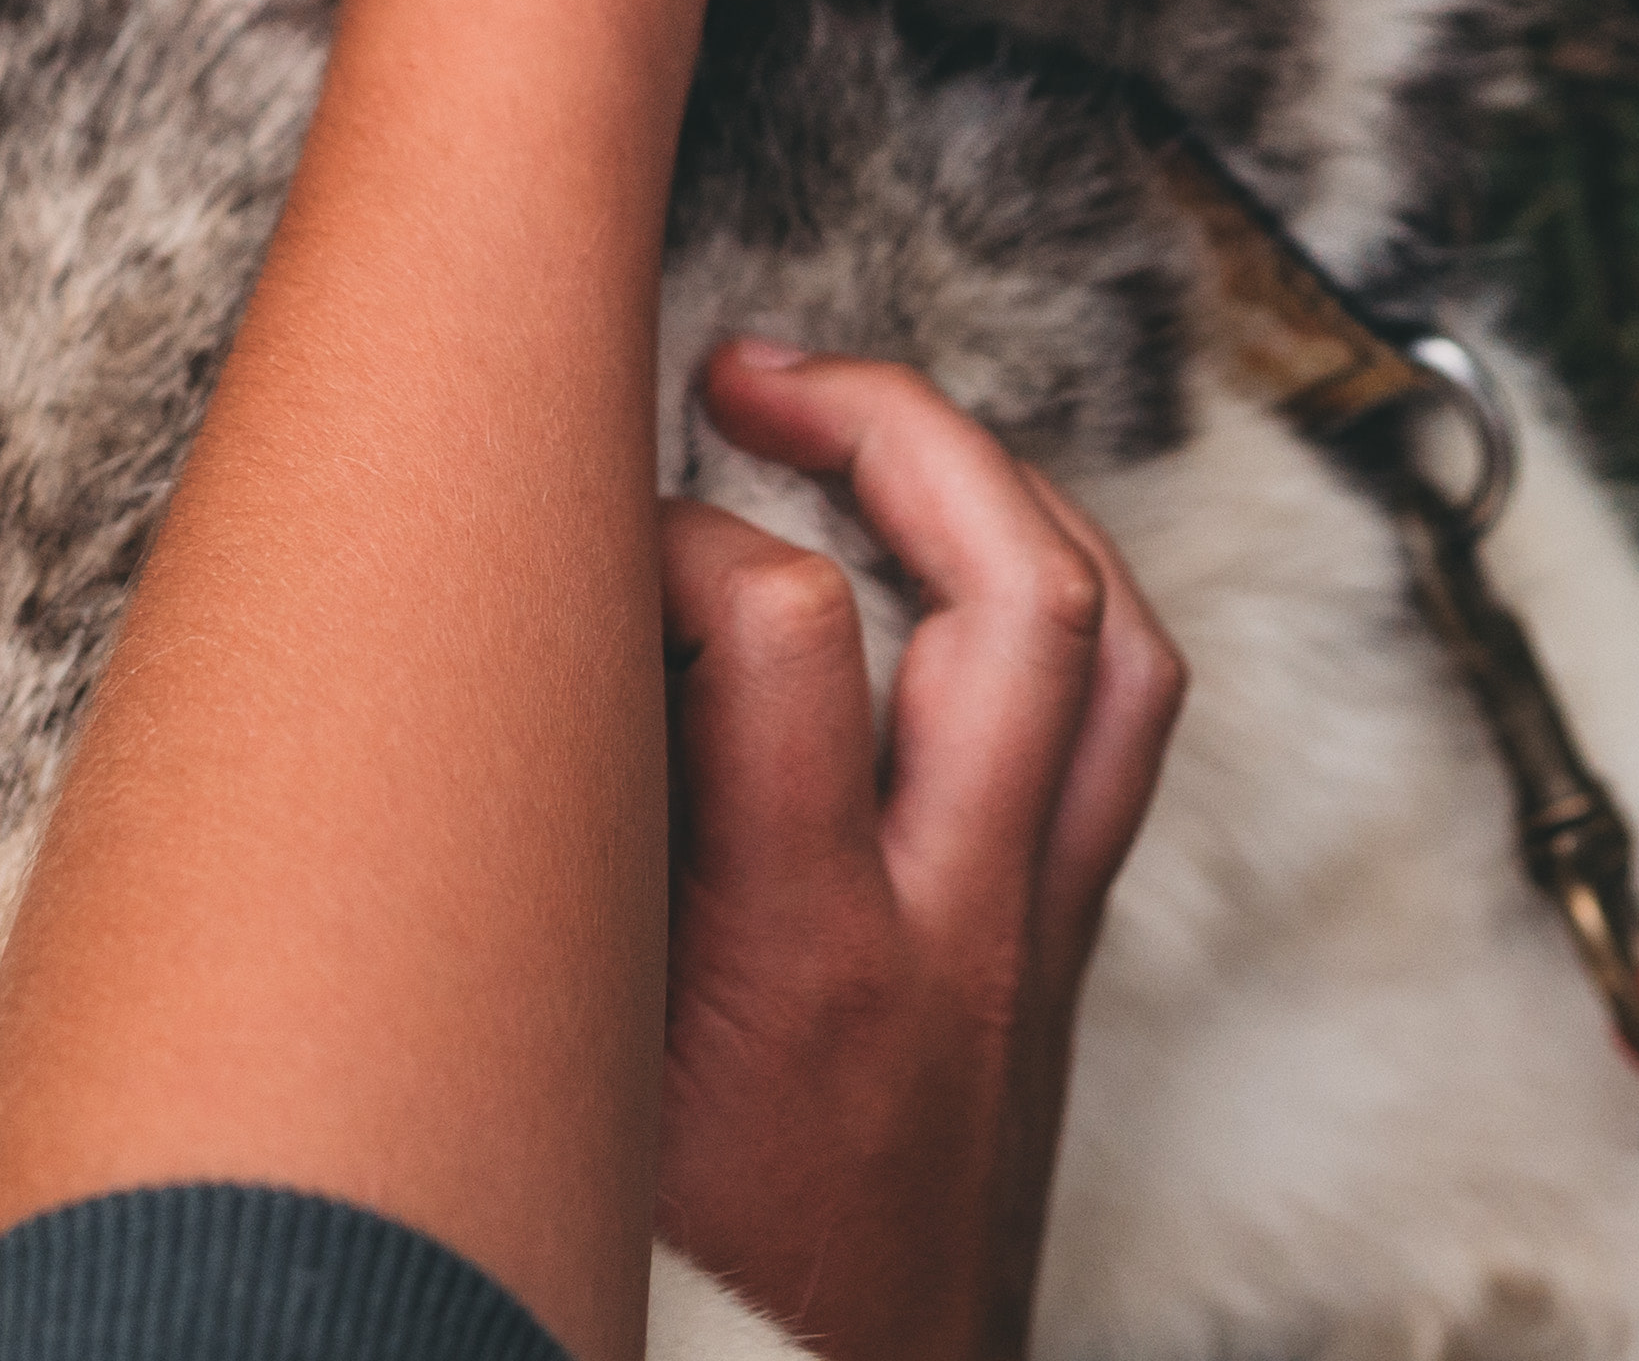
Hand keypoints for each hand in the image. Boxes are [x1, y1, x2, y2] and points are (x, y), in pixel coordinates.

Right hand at [657, 340, 1189, 1360]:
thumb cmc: (668, 1313)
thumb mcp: (567, 1095)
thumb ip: (561, 885)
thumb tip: (523, 688)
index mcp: (801, 965)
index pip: (777, 626)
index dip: (669, 530)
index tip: (578, 535)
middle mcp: (955, 942)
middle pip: (1021, 593)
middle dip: (898, 425)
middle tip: (753, 372)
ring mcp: (1025, 961)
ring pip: (1115, 655)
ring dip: (1009, 500)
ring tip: (875, 433)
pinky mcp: (1046, 990)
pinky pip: (1113, 749)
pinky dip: (1053, 623)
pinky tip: (946, 596)